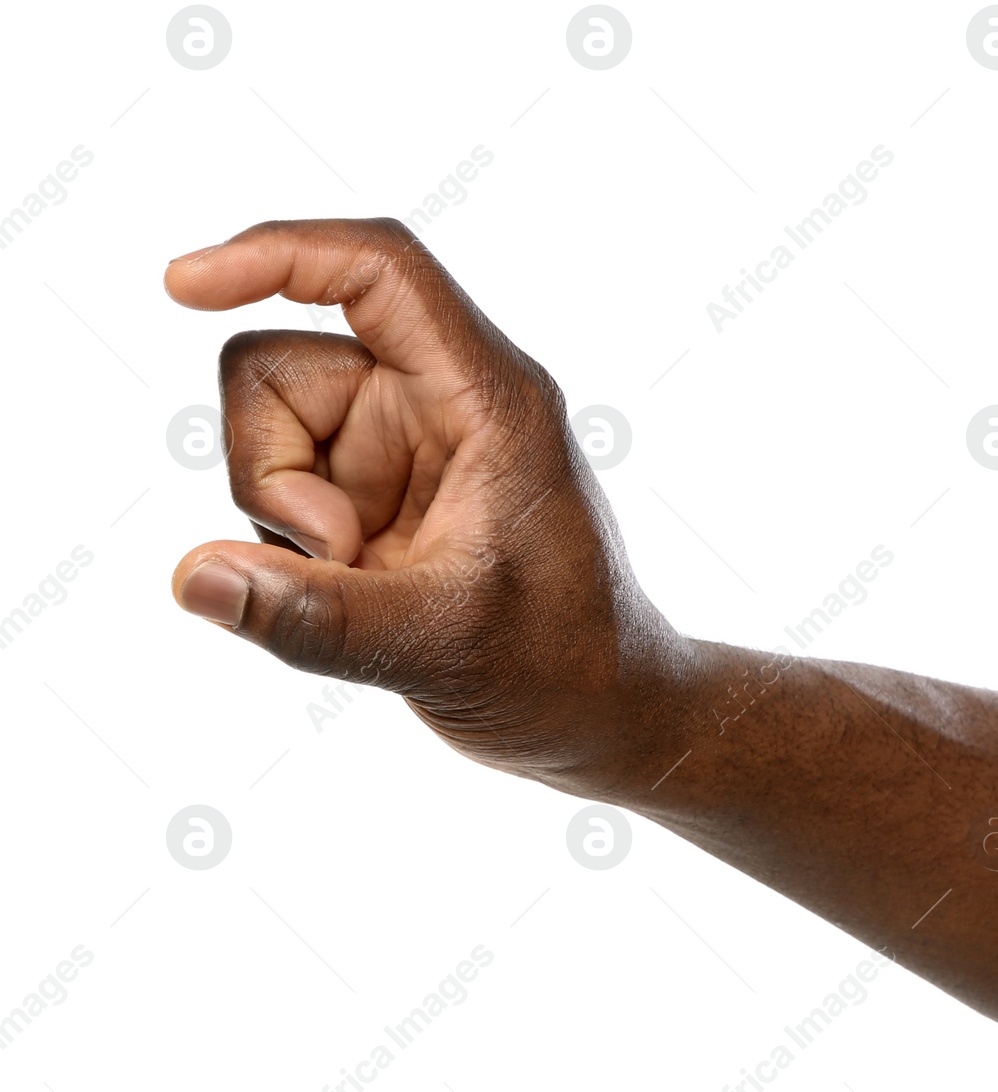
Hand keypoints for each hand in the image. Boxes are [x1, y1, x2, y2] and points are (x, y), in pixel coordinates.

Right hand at [166, 218, 681, 784]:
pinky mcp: (377, 495)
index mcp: (488, 399)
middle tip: (346, 555)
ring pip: (267, 433)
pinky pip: (280, 490)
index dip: (279, 254)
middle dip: (272, 469)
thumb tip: (192, 577)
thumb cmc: (558, 668)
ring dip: (283, 514)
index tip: (183, 287)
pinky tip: (360, 590)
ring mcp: (402, 449)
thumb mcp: (440, 643)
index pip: (379, 273)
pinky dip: (291, 548)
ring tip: (367, 581)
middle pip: (278, 366)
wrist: (597, 715)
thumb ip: (314, 614)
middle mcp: (441, 404)